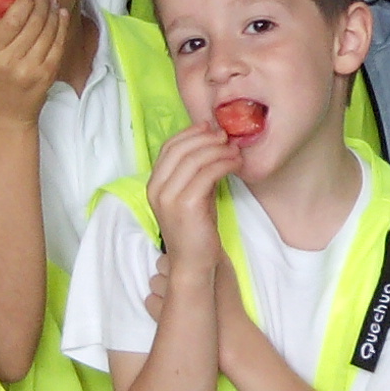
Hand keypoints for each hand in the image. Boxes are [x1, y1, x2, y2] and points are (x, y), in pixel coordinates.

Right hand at [0, 0, 66, 129]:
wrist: (5, 118)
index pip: (12, 18)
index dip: (24, 1)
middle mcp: (11, 59)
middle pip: (34, 21)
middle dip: (42, 2)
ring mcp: (32, 67)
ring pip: (49, 30)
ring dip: (53, 11)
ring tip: (52, 1)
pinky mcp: (48, 74)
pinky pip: (58, 44)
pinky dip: (62, 27)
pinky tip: (61, 16)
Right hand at [146, 122, 239, 268]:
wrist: (193, 263)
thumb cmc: (196, 230)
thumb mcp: (193, 195)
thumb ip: (197, 173)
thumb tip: (214, 145)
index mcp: (154, 185)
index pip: (169, 147)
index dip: (190, 133)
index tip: (209, 127)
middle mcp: (157, 189)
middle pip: (180, 149)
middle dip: (206, 138)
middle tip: (226, 136)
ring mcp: (169, 197)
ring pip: (195, 159)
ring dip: (218, 150)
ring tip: (235, 150)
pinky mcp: (187, 205)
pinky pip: (207, 174)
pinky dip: (224, 164)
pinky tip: (236, 164)